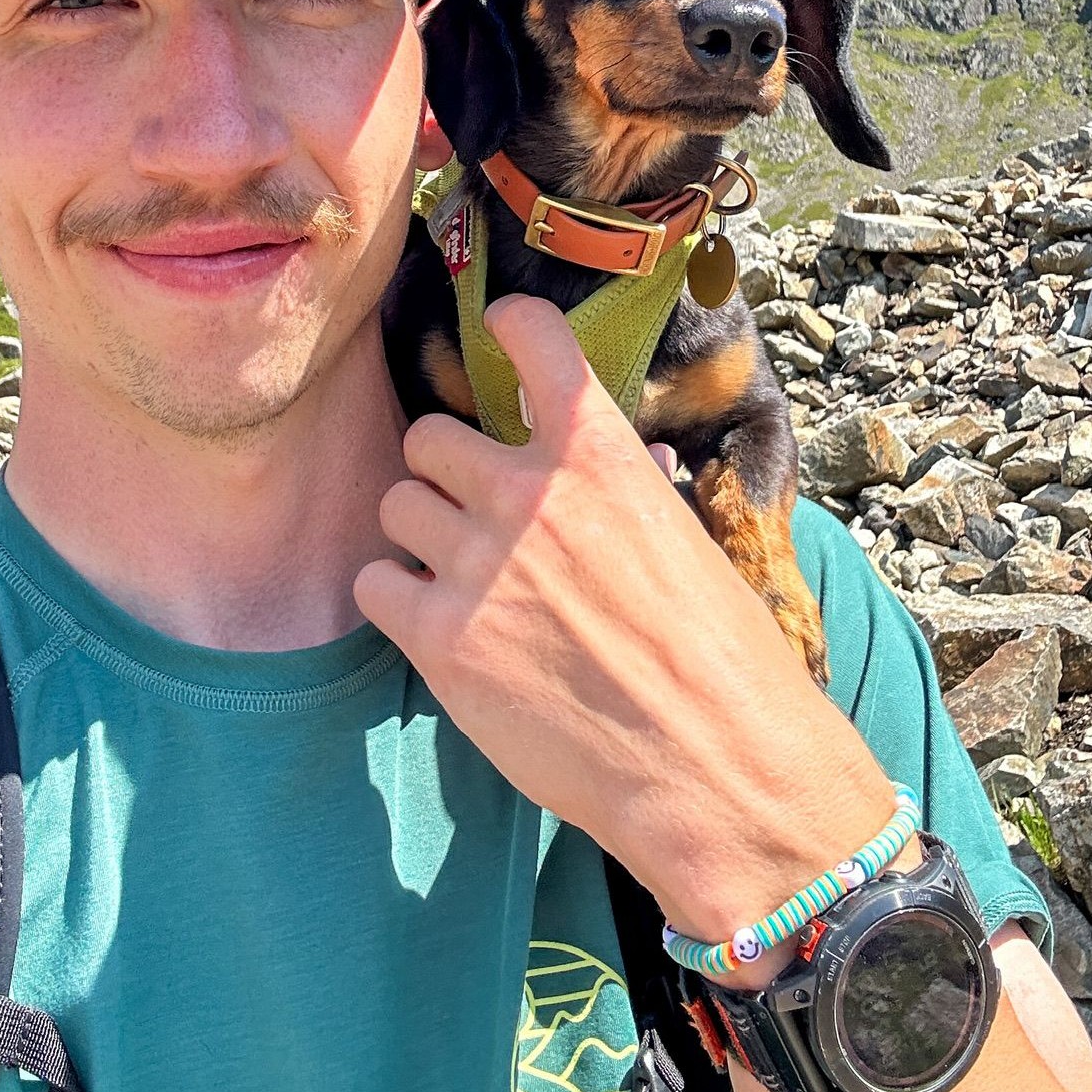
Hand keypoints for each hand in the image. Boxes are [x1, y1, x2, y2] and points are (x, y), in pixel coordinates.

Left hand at [355, 295, 893, 946]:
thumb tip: (604, 471)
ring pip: (396, 504)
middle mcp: (527, 491)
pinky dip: (396, 599)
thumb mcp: (680, 541)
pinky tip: (435, 625)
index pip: (533, 339)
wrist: (712, 764)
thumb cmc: (718, 659)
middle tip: (472, 515)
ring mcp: (476, 562)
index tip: (500, 326)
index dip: (510, 327)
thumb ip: (619, 494)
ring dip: (420, 535)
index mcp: (599, 454)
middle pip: (430, 438)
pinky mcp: (439, 636)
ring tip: (458, 577)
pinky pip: (374, 583)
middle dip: (446, 473)